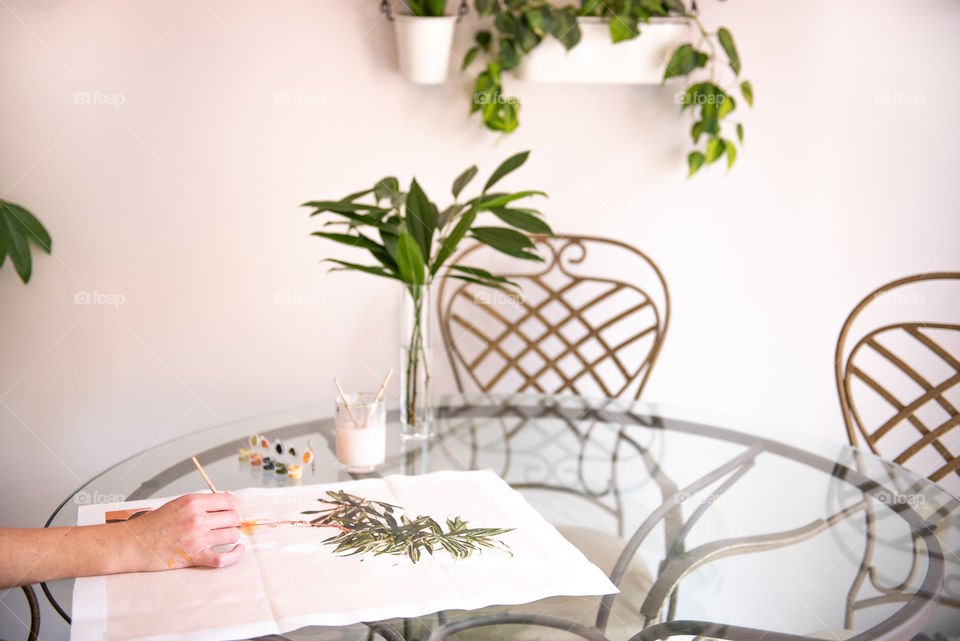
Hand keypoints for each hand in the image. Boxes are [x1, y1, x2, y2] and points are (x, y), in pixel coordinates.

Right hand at [123, 493, 243, 570]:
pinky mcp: (194, 557)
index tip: (229, 509)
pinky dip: (234, 555)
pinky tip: (237, 550)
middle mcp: (197, 519)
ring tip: (226, 535)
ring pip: (232, 535)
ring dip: (232, 535)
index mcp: (193, 503)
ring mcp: (197, 539)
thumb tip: (225, 504)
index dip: (232, 506)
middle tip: (226, 523)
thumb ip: (201, 503)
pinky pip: (223, 558)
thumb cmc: (153, 524)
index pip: (229, 501)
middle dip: (232, 520)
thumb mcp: (178, 503)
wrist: (134, 543)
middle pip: (233, 517)